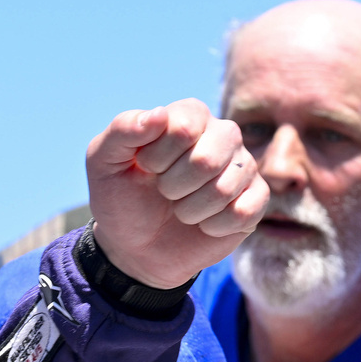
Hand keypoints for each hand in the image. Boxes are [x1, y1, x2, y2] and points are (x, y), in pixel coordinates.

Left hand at [83, 100, 266, 288]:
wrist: (136, 247)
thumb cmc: (121, 197)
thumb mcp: (104, 161)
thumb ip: (123, 130)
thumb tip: (159, 115)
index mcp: (188, 115)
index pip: (183, 128)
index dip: (157, 157)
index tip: (144, 167)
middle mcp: (223, 134)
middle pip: (207, 159)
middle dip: (173, 186)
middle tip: (164, 191)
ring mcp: (244, 166)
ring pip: (224, 189)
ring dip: (190, 210)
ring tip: (180, 209)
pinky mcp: (256, 200)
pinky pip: (243, 212)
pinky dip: (213, 226)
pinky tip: (203, 224)